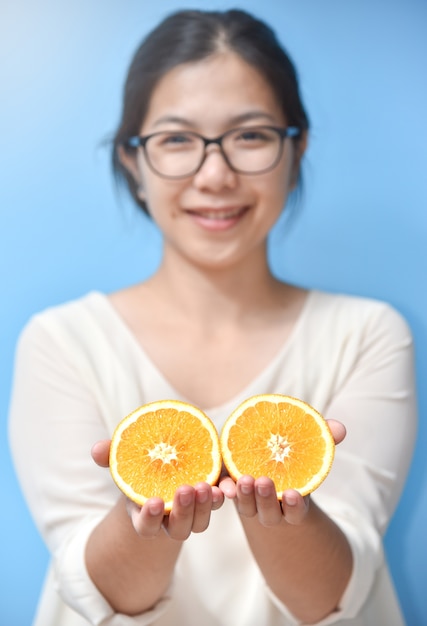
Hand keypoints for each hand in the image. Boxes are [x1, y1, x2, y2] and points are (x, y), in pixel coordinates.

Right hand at [91, 440, 223, 540]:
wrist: (162, 464)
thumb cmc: (139, 465)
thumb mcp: (124, 459)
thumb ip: (111, 455)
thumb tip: (96, 449)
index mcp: (146, 516)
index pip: (146, 527)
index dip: (149, 518)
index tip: (153, 502)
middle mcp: (170, 522)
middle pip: (179, 529)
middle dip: (183, 511)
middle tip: (186, 489)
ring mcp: (191, 514)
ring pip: (200, 523)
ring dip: (204, 507)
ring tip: (206, 485)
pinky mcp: (208, 502)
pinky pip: (217, 505)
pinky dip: (222, 497)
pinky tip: (226, 485)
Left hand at [219, 419, 345, 525]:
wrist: (269, 462)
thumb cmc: (294, 456)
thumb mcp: (309, 448)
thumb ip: (324, 438)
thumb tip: (341, 428)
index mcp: (294, 503)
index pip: (296, 512)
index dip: (294, 506)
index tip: (292, 493)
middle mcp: (272, 509)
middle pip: (268, 514)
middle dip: (265, 499)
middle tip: (263, 481)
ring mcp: (251, 504)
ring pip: (246, 508)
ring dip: (244, 495)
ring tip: (242, 478)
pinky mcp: (234, 493)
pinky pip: (227, 497)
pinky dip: (224, 491)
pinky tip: (220, 483)